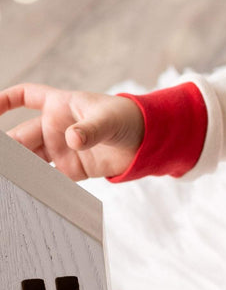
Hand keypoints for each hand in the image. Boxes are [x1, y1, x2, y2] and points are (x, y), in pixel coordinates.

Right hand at [0, 83, 143, 180]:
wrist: (148, 141)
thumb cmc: (129, 118)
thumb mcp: (110, 120)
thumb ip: (91, 128)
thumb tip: (72, 139)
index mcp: (60, 105)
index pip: (25, 96)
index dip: (4, 100)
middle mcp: (54, 128)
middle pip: (20, 136)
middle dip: (7, 148)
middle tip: (3, 163)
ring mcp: (60, 149)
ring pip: (27, 158)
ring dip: (15, 168)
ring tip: (7, 179)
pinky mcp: (69, 169)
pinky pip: (45, 177)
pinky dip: (34, 184)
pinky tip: (24, 194)